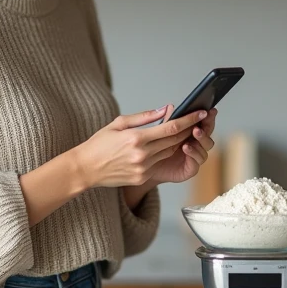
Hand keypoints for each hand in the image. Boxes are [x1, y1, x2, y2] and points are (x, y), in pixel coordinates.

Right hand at [73, 105, 208, 188]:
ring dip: (179, 142)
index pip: (171, 127)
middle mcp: (142, 154)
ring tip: (185, 131)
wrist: (85, 169)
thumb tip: (165, 109)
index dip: (189, 120)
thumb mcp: (118, 123)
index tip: (201, 113)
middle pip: (175, 140)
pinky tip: (166, 146)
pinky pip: (159, 163)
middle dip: (189, 130)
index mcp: (136, 138)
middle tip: (199, 120)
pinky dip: (164, 154)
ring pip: (169, 152)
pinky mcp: (142, 178)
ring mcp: (143, 168)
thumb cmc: (99, 143)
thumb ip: (144, 117)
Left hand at [146, 107, 216, 185]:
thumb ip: (164, 121)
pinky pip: (197, 161)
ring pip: (206, 147)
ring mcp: (193, 156)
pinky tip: (186, 147)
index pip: (202, 123)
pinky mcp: (190, 169)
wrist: (142, 169)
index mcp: (188, 132)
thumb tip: (170, 107)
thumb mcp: (152, 132)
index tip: (209, 110)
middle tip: (203, 117)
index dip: (207, 116)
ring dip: (202, 138)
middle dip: (207, 125)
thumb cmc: (148, 149)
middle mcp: (193, 143)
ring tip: (195, 131)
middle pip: (208, 133)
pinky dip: (194, 153)